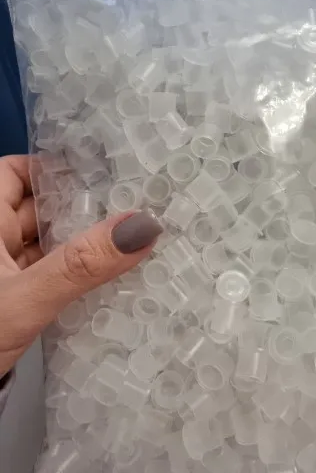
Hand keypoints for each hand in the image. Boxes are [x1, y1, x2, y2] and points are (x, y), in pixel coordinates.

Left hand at [0, 155, 161, 377]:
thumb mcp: (25, 300)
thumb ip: (81, 264)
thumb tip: (144, 224)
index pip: (16, 172)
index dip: (55, 170)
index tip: (104, 175)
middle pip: (37, 208)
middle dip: (80, 208)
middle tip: (135, 207)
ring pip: (44, 244)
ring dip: (79, 245)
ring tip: (132, 240)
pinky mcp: (8, 302)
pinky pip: (44, 275)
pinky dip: (70, 275)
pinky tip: (107, 280)